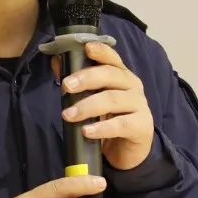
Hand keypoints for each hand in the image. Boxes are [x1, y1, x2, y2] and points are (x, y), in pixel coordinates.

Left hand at [54, 41, 154, 171]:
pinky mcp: (141, 127)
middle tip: (66, 86)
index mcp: (122, 76)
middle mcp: (133, 87)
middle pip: (111, 76)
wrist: (128, 150)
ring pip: (113, 100)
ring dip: (87, 106)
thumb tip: (57, 62)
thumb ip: (77, 82)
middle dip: (86, 79)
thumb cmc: (109, 120)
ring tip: (68, 115)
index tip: (86, 48)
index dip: (101, 51)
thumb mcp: (92, 99)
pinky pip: (121, 125)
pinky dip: (102, 128)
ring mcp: (139, 106)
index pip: (113, 59)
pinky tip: (86, 131)